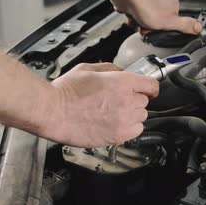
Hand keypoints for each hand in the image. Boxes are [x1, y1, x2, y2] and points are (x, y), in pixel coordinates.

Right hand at [44, 62, 158, 147]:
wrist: (53, 112)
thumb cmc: (66, 92)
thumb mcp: (88, 68)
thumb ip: (111, 69)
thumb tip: (122, 72)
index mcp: (121, 82)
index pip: (152, 84)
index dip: (150, 87)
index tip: (148, 90)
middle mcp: (126, 101)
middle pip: (145, 101)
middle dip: (134, 99)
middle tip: (118, 100)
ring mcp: (124, 120)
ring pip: (141, 116)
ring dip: (132, 114)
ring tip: (114, 112)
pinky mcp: (119, 135)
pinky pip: (137, 131)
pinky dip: (130, 128)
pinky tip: (116, 123)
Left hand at [113, 0, 202, 34]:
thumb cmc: (145, 4)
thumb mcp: (169, 22)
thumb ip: (185, 26)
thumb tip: (199, 28)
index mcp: (172, 2)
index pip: (171, 20)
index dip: (163, 29)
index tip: (157, 31)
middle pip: (156, 18)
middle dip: (148, 25)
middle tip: (144, 27)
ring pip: (143, 14)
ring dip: (137, 20)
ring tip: (135, 19)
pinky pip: (133, 9)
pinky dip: (130, 13)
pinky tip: (129, 14)